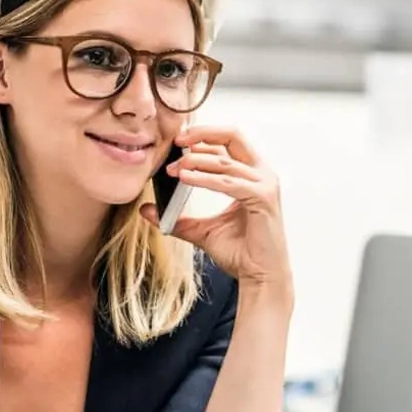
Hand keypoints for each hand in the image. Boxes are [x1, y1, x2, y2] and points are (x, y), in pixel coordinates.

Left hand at [142, 126, 290, 289]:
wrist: (260, 277)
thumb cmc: (239, 252)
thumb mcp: (201, 231)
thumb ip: (177, 218)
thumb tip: (146, 209)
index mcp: (251, 174)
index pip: (226, 142)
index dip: (201, 136)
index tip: (175, 142)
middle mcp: (262, 174)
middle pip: (233, 135)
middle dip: (202, 133)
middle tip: (175, 142)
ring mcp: (265, 184)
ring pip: (225, 160)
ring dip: (195, 161)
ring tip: (172, 169)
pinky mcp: (263, 198)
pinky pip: (228, 182)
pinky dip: (205, 179)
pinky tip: (185, 179)